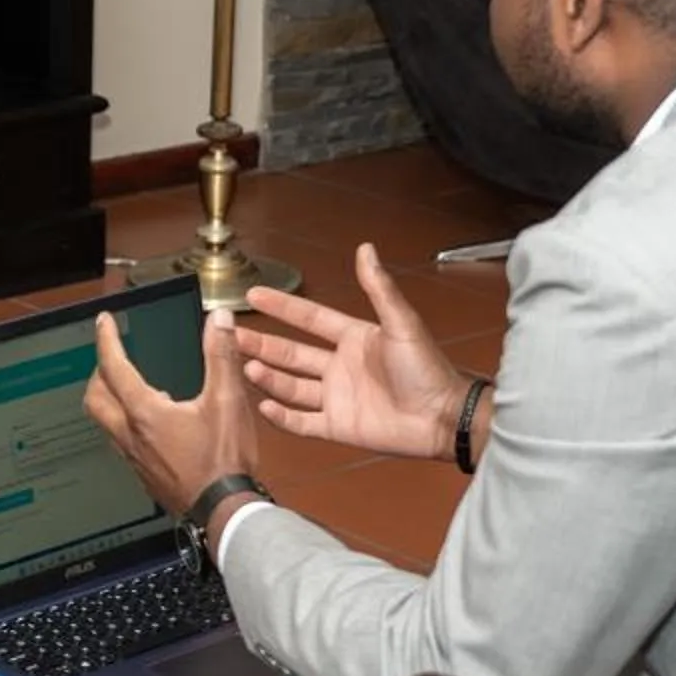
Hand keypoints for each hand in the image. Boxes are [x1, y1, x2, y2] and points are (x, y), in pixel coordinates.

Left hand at [84, 307, 259, 519]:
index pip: (113, 367)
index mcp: (145, 413)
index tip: (104, 322)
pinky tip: (152, 423)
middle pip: (94, 398)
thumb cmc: (224, 461)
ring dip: (109, 398)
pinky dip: (124, 422)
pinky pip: (120, 441)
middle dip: (98, 372)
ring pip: (104, 422)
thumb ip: (221, 357)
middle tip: (112, 357)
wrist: (224, 511)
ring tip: (131, 386)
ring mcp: (134, 457)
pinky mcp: (143, 473)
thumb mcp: (228, 401)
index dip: (106, 340)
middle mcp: (131, 435)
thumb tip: (218, 321)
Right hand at [234, 243, 471, 461]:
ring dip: (268, 376)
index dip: (282, 307)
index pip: (309, 319)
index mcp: (354, 338)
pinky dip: (281, 417)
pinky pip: (302, 421)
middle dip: (262, 343)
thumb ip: (379, 288)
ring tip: (244, 365)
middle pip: (291, 353)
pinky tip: (262, 406)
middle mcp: (340, 367)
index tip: (254, 294)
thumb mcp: (402, 323)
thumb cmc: (429, 370)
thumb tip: (366, 249)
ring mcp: (337, 397)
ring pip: (290, 386)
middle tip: (232, 333)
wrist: (443, 418)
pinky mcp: (338, 426)